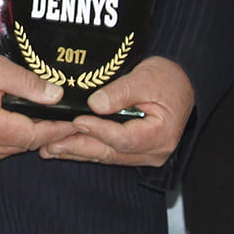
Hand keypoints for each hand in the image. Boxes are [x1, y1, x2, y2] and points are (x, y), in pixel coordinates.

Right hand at [0, 46, 75, 162]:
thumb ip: (29, 84)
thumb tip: (57, 96)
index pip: (35, 135)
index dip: (58, 129)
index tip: (78, 122)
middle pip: (26, 144)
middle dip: (47, 132)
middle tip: (68, 119)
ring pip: (15, 148)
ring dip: (30, 135)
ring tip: (48, 118)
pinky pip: (2, 148)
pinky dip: (14, 137)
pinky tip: (21, 121)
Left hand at [41, 55, 194, 167]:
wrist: (183, 84)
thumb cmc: (168, 79)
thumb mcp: (146, 78)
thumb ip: (121, 92)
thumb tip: (94, 104)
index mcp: (160, 134)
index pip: (124, 137)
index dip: (98, 130)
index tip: (76, 121)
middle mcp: (152, 152)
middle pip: (110, 151)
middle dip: (78, 147)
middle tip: (50, 144)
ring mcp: (144, 154)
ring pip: (106, 155)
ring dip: (77, 152)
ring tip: (49, 149)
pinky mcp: (135, 151)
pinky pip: (108, 152)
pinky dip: (87, 149)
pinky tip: (67, 149)